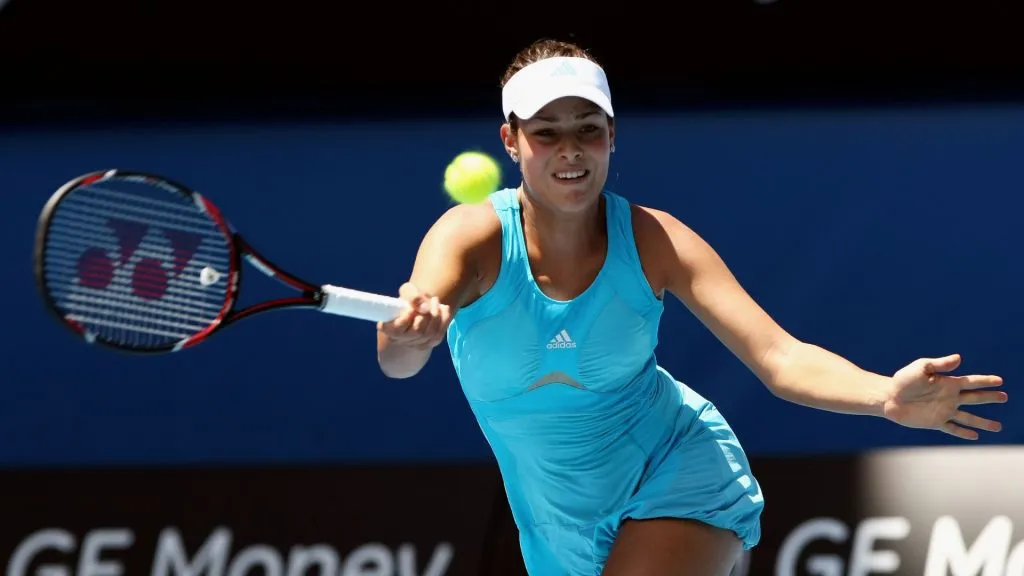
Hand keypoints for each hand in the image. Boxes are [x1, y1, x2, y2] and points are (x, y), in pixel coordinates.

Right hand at [377, 282, 451, 350]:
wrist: (420, 305)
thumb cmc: (409, 297)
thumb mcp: (408, 291)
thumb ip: (413, 296)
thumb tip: (424, 308)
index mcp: (388, 328)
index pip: (397, 329)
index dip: (406, 318)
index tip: (412, 307)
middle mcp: (400, 340)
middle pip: (417, 331)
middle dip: (426, 314)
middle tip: (429, 299)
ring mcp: (414, 344)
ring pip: (429, 334)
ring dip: (436, 315)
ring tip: (435, 301)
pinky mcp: (428, 344)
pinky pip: (438, 336)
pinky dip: (444, 321)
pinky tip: (444, 309)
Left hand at [884, 354, 1006, 439]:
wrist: (888, 397)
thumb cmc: (903, 380)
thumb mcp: (921, 367)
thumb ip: (939, 364)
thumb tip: (959, 358)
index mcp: (948, 383)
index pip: (971, 382)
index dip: (986, 381)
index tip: (1000, 381)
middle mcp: (949, 397)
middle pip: (975, 398)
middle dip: (990, 398)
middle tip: (1005, 397)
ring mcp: (944, 410)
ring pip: (968, 417)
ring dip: (983, 422)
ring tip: (998, 427)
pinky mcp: (935, 422)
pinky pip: (953, 429)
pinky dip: (964, 433)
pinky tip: (975, 436)